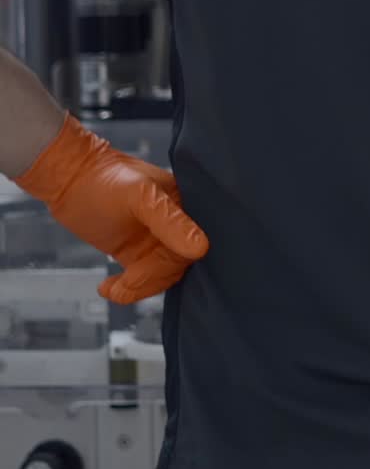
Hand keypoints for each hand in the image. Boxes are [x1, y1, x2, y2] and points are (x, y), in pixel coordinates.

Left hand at [15, 115, 208, 303]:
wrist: (69, 179)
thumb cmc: (103, 179)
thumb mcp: (138, 197)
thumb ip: (169, 221)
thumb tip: (201, 248)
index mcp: (185, 203)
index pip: (192, 243)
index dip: (169, 262)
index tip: (141, 269)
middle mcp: (175, 223)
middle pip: (176, 264)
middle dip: (150, 277)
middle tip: (126, 280)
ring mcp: (156, 239)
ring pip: (160, 276)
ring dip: (137, 287)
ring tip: (114, 287)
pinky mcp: (138, 253)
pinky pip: (143, 278)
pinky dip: (127, 289)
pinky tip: (109, 288)